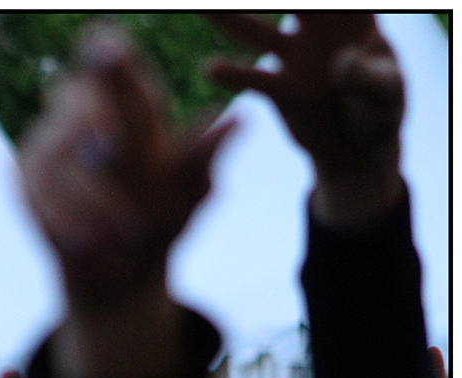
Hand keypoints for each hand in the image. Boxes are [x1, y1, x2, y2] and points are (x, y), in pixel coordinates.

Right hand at [20, 24, 233, 317]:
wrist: (122, 280)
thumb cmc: (162, 224)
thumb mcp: (189, 196)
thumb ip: (201, 158)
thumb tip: (235, 120)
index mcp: (130, 100)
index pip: (107, 51)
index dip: (105, 51)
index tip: (109, 56)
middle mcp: (82, 111)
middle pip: (78, 101)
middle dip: (101, 139)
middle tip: (122, 170)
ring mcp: (47, 142)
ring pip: (55, 152)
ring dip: (88, 199)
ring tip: (119, 239)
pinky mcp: (25, 178)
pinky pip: (34, 190)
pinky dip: (63, 220)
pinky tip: (88, 248)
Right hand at [206, 14, 402, 227]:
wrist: (359, 149)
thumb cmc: (380, 109)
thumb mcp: (389, 92)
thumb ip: (370, 76)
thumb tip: (341, 63)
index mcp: (354, 18)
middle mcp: (318, 30)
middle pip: (291, 3)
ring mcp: (294, 58)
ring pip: (256, 32)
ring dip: (229, 17)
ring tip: (202, 7)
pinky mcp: (279, 91)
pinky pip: (254, 81)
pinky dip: (233, 75)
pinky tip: (209, 69)